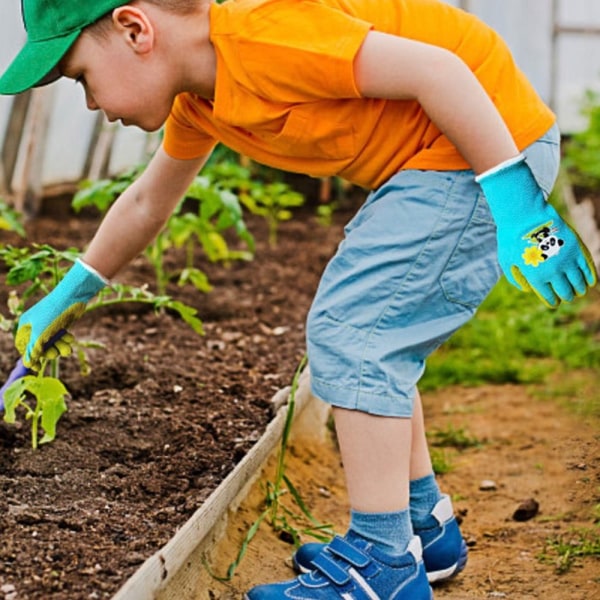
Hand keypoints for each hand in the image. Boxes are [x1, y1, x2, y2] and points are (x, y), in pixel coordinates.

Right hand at [15, 259, 106, 369]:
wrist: (73, 296)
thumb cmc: (53, 313)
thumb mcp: (41, 333)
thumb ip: (35, 349)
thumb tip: (29, 363)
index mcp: (26, 325)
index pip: (24, 346)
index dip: (30, 357)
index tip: (37, 367)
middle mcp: (36, 325)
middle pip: (40, 346)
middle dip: (49, 351)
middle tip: (56, 354)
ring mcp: (49, 324)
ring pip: (53, 342)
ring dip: (60, 347)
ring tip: (68, 349)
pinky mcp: (61, 324)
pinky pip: (61, 337)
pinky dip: (66, 339)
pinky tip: (70, 338)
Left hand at [477, 156, 596, 307]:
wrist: (524, 215)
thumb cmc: (511, 238)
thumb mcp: (506, 261)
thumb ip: (516, 278)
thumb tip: (528, 290)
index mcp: (536, 277)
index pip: (549, 297)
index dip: (553, 301)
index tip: (555, 302)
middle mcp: (553, 271)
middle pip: (566, 291)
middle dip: (567, 296)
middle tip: (568, 296)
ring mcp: (566, 259)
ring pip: (579, 281)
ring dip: (579, 288)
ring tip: (579, 291)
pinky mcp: (576, 247)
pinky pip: (588, 266)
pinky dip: (591, 276)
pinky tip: (591, 282)